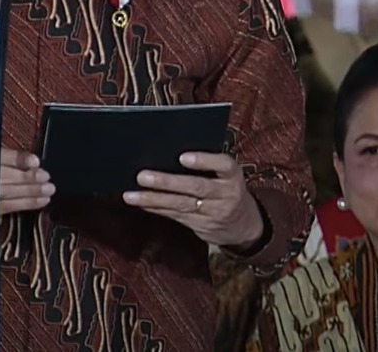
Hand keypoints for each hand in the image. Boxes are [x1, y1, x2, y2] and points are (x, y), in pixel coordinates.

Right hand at [0, 144, 53, 234]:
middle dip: (25, 177)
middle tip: (45, 177)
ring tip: (47, 190)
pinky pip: (4, 207)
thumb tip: (34, 164)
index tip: (35, 162)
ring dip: (29, 192)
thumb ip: (7, 157)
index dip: (15, 159)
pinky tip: (38, 201)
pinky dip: (25, 204)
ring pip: (3, 193)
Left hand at [122, 152, 264, 248]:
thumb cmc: (227, 187)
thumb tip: (169, 150)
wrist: (245, 224)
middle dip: (167, 182)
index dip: (204, 160)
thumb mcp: (227, 174)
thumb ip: (208, 164)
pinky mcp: (201, 227)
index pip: (223, 165)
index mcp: (233, 175)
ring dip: (153, 199)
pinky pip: (175, 216)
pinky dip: (156, 209)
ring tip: (131, 195)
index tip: (182, 157)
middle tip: (142, 176)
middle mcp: (226, 194)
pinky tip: (140, 203)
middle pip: (196, 187)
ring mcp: (213, 213)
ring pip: (181, 204)